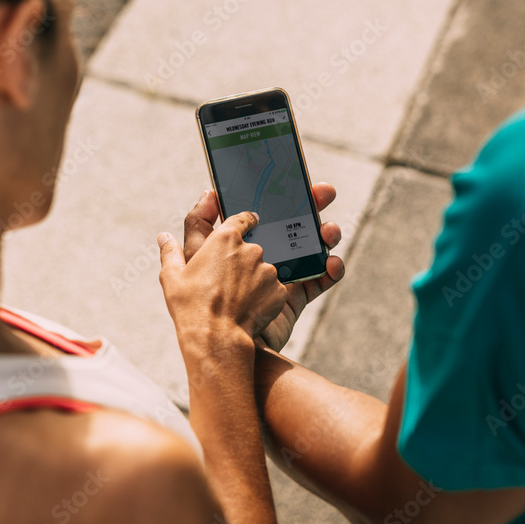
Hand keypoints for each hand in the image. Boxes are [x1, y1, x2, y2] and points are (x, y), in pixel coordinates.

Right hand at [158, 211, 287, 364]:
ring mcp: (268, 271)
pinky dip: (264, 296)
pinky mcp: (279, 291)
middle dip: (242, 261)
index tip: (250, 223)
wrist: (216, 338)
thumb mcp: (172, 277)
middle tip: (227, 282)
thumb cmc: (191, 306)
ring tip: (237, 300)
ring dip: (254, 280)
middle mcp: (251, 250)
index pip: (243, 219)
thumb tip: (164, 237)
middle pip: (252, 249)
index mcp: (225, 239)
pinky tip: (249, 309)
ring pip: (263, 270)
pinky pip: (273, 289)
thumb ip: (171, 252)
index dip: (245, 222)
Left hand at [181, 184, 344, 352]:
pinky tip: (333, 262)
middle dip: (311, 205)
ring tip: (329, 230)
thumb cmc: (201, 304)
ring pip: (310, 247)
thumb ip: (198, 226)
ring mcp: (281, 275)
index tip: (292, 178)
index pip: (261, 212)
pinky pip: (319, 279)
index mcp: (238, 244)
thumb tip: (209, 194)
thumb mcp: (191, 259)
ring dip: (324, 235)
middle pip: (292, 224)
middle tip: (324, 192)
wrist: (223, 345)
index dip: (277, 194)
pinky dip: (331, 270)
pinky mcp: (295, 297)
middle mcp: (262, 256)